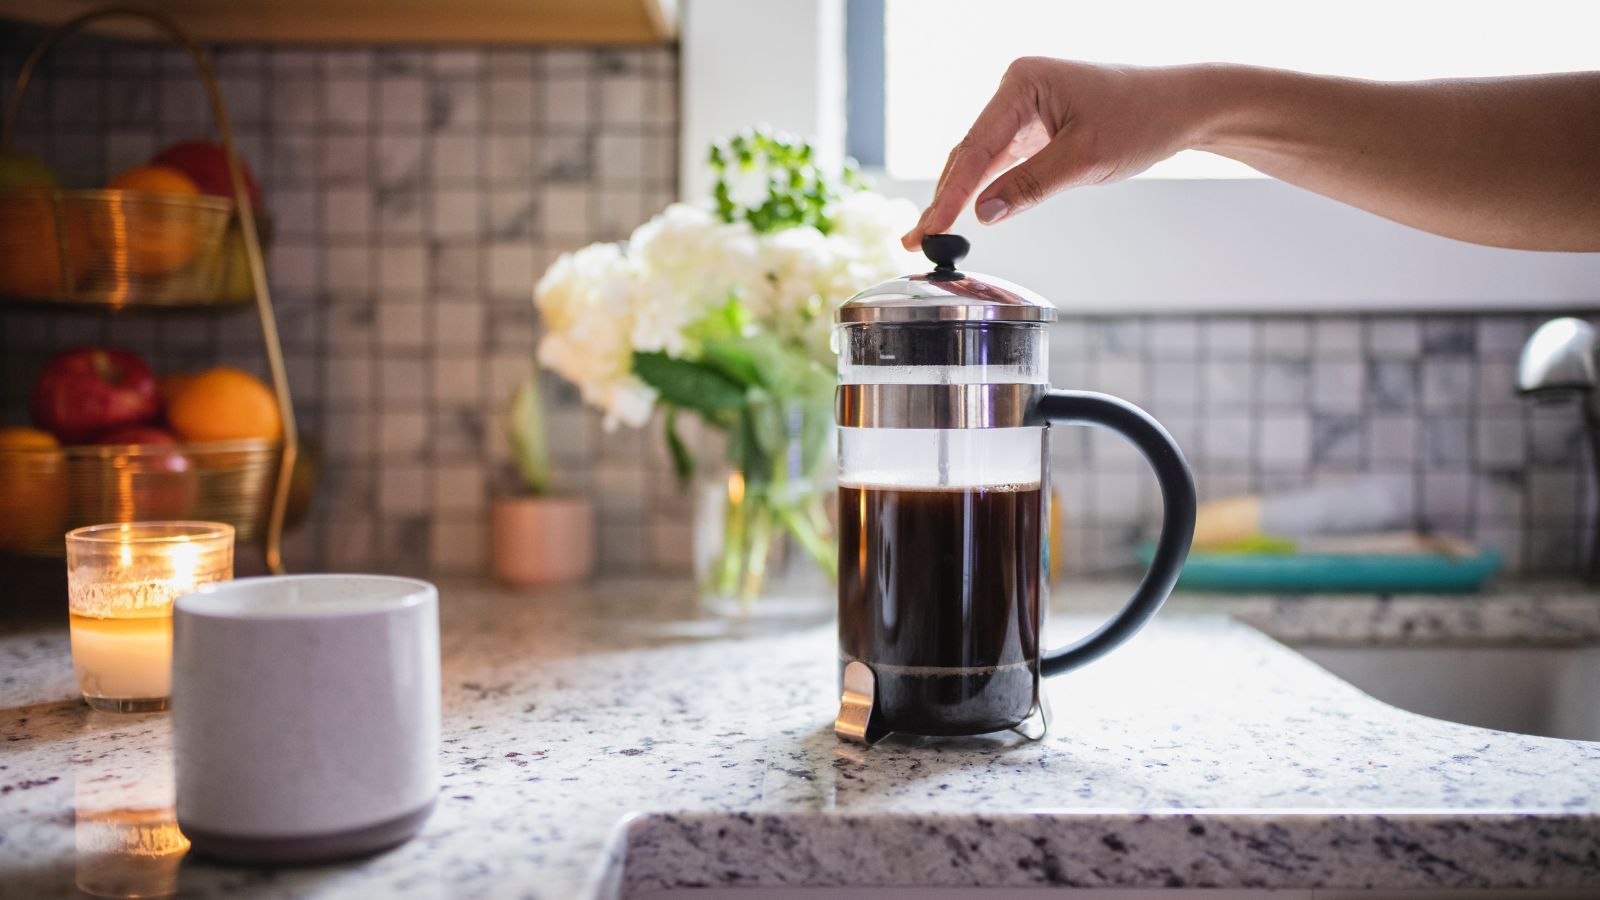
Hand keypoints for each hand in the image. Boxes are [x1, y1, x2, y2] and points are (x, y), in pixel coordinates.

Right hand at [903, 58, 1201, 249]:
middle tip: (915, 242)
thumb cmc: (1142, 119)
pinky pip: (1000, 160)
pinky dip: (982, 188)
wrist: (1182, 107)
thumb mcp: (1085, 159)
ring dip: (957, 196)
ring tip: (928, 234)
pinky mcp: (1035, 125)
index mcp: (1022, 83)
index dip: (950, 194)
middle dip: (943, 198)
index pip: (975, 147)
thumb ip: (1030, 186)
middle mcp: (1016, 89)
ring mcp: (1024, 107)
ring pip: (980, 159)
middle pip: (969, 152)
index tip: (930, 229)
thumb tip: (983, 213)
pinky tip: (961, 214)